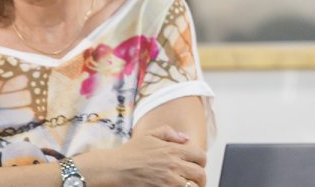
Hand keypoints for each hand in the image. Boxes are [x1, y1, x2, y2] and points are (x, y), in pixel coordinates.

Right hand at [78, 125, 206, 186]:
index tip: (197, 165)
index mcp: (173, 150)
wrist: (113, 169)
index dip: (201, 162)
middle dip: (201, 178)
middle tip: (196, 181)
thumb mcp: (149, 135)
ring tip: (187, 186)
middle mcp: (173, 165)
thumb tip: (185, 138)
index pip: (201, 156)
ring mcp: (167, 180)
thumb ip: (170, 133)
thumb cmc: (129, 153)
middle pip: (200, 174)